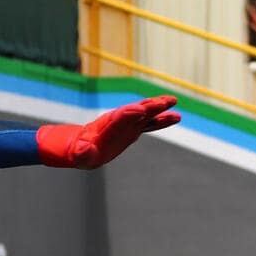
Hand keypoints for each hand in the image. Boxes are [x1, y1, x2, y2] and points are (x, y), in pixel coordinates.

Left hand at [37, 95, 179, 168]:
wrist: (82, 146)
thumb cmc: (79, 151)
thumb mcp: (79, 154)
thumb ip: (82, 152)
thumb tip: (83, 151)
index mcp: (106, 125)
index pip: (119, 117)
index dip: (129, 114)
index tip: (140, 110)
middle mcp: (119, 121)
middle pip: (136, 111)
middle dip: (149, 106)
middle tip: (164, 101)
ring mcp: (128, 124)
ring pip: (146, 114)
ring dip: (159, 109)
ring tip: (175, 102)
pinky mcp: (134, 129)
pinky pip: (150, 123)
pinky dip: (161, 120)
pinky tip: (175, 117)